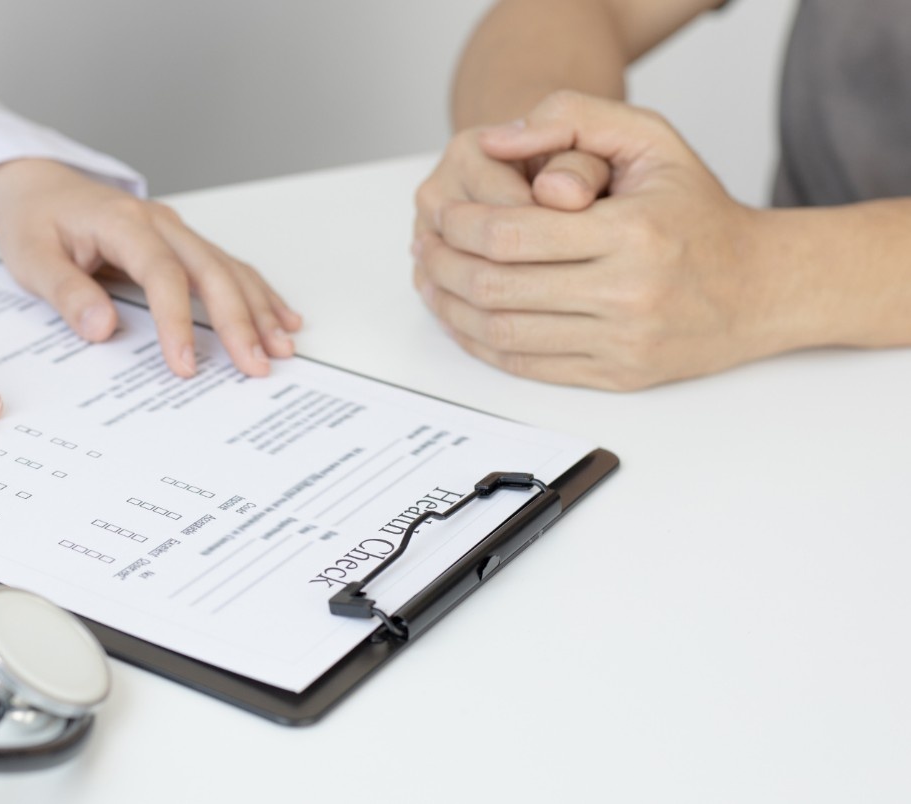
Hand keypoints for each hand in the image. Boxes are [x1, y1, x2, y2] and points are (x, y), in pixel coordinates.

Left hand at [0, 159, 301, 377]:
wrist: (39, 185)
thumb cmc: (35, 221)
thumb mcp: (32, 258)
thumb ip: (66, 293)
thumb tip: (101, 328)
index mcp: (123, 223)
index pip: (162, 274)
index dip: (177, 321)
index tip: (185, 364)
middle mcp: (160, 223)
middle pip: (211, 271)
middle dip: (238, 321)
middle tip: (256, 365)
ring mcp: (176, 231)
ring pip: (229, 268)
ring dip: (259, 309)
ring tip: (281, 347)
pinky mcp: (182, 243)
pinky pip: (227, 267)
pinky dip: (257, 293)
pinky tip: (282, 317)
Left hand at [413, 91, 774, 390]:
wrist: (760, 287)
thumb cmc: (697, 212)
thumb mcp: (650, 138)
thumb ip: (573, 117)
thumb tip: (498, 139)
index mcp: (632, 232)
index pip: (511, 234)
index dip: (460, 225)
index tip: (441, 214)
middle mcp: (628, 292)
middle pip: (497, 287)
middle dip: (444, 266)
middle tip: (424, 247)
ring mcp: (622, 342)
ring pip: (502, 333)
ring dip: (450, 309)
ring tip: (431, 281)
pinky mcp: (617, 376)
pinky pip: (526, 366)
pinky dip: (481, 344)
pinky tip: (462, 319)